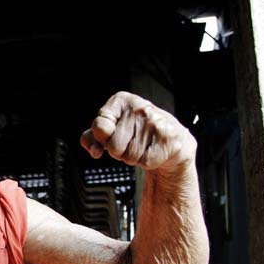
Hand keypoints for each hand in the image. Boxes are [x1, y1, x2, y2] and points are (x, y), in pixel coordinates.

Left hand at [80, 92, 195, 172]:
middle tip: (130, 142)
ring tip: (143, 146)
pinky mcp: (167, 139)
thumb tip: (94, 150)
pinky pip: (145, 163)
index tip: (111, 134)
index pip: (99, 126)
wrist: (171, 138)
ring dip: (133, 158)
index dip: (102, 138)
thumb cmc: (136, 132)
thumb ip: (92, 138)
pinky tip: (153, 150)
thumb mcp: (111, 129)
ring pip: (129, 157)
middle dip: (118, 151)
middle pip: (113, 146)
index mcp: (121, 100)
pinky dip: (147, 163)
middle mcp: (139, 107)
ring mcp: (155, 122)